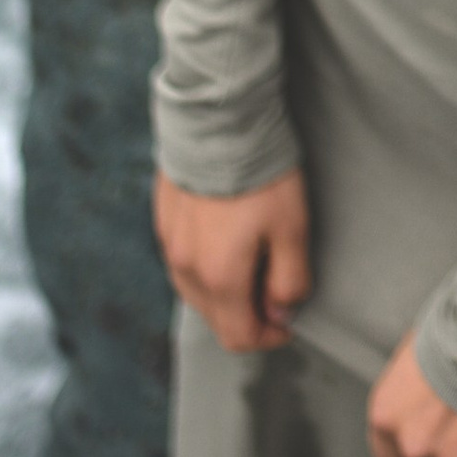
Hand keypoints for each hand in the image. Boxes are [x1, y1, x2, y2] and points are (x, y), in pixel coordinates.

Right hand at [152, 167, 313, 353]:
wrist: (219, 119)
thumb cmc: (260, 174)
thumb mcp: (292, 228)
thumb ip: (289, 279)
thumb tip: (281, 313)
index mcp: (219, 278)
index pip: (239, 337)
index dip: (270, 337)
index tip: (289, 319)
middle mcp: (186, 269)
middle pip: (216, 318)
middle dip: (248, 314)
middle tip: (276, 284)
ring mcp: (170, 245)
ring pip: (197, 292)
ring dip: (226, 290)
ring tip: (254, 257)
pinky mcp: (164, 221)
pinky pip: (184, 261)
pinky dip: (207, 264)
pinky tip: (228, 235)